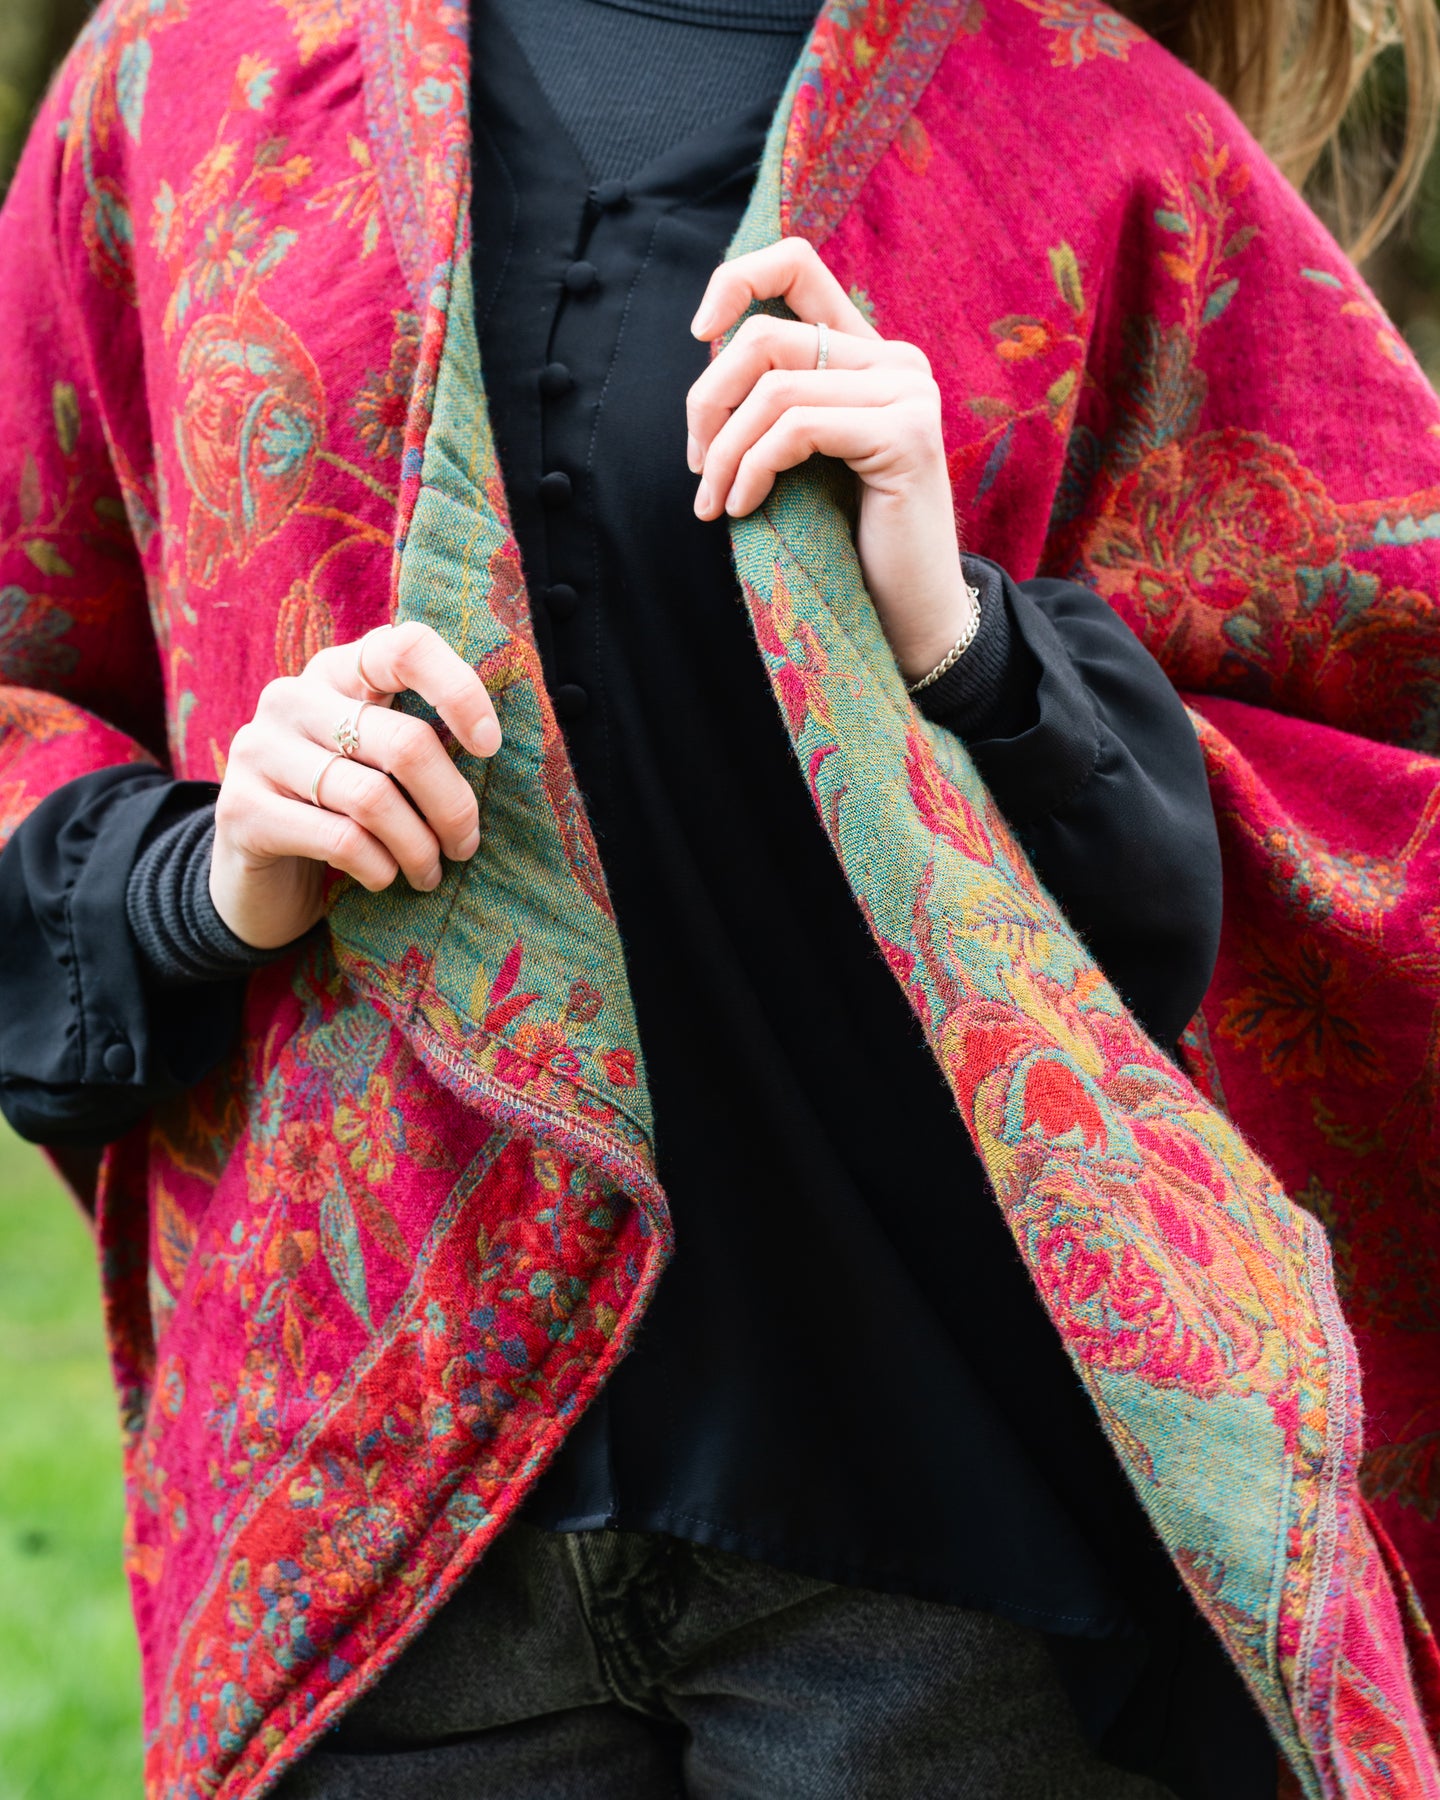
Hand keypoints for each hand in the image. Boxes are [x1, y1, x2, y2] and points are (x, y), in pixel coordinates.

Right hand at [211, 622, 500, 949]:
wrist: (257, 879)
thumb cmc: (341, 815)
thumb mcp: (378, 767)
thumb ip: (417, 744)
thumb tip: (493, 749)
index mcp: (336, 673)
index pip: (405, 647)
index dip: (459, 691)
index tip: (490, 746)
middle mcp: (292, 698)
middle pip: (405, 742)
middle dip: (451, 806)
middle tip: (465, 845)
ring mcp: (259, 750)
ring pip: (374, 798)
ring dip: (418, 848)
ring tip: (429, 874)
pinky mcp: (242, 810)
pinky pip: (341, 839)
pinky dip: (379, 867)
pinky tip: (383, 878)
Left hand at [686, 236, 974, 683]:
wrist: (911, 612)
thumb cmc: (848, 541)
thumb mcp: (803, 456)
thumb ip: (775, 398)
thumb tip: (706, 353)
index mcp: (869, 353)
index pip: (796, 262)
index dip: (735, 280)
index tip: (698, 335)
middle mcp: (896, 360)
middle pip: (765, 336)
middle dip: (708, 401)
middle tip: (695, 466)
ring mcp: (907, 392)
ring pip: (773, 388)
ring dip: (724, 452)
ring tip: (713, 502)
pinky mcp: (904, 434)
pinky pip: (796, 428)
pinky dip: (753, 469)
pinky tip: (743, 509)